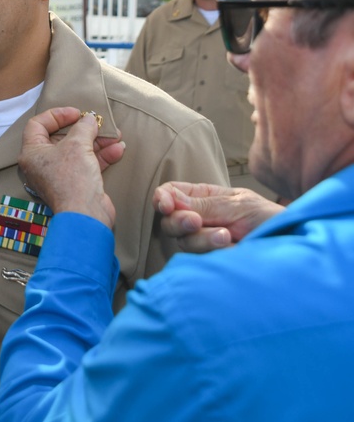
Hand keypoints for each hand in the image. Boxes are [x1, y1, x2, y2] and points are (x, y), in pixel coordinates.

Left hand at [19, 107, 124, 228]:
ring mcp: (59, 175)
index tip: (76, 113)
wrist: (85, 215)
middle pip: (61, 138)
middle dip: (84, 129)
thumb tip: (88, 119)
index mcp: (32, 153)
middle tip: (99, 123)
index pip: (37, 125)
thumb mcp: (77, 145)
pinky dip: (101, 156)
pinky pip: (87, 164)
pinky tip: (119, 149)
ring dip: (97, 142)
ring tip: (116, 135)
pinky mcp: (75, 184)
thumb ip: (83, 127)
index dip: (56, 115)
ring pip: (77, 151)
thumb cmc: (73, 178)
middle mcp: (42, 164)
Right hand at [154, 182, 283, 252]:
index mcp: (203, 197)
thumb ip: (204, 204)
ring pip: (184, 242)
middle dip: (180, 222)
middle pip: (169, 221)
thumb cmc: (269, 219)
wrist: (292, 246)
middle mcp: (199, 219)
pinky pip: (199, 260)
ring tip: (228, 238)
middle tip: (196, 222)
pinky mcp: (210, 261)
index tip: (167, 206)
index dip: (162, 199)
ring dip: (203, 240)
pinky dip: (214, 254)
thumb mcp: (238, 205)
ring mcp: (204, 242)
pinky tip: (233, 250)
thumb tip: (169, 200)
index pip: (170, 193)